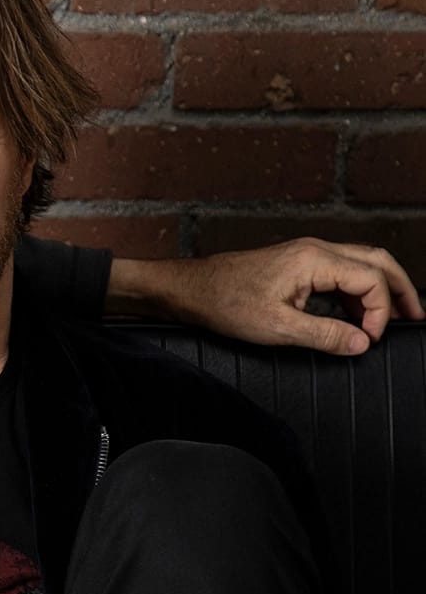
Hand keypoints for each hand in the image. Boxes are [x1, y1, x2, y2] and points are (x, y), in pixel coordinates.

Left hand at [107, 238, 424, 355]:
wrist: (190, 289)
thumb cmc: (224, 303)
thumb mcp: (276, 326)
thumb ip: (324, 335)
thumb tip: (361, 343)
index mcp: (315, 259)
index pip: (371, 279)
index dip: (380, 312)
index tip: (369, 340)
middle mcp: (315, 250)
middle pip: (377, 262)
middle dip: (399, 290)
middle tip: (414, 317)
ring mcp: (306, 255)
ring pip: (360, 265)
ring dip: (379, 292)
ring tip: (390, 321)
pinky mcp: (297, 265)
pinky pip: (340, 273)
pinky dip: (356, 293)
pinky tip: (356, 318)